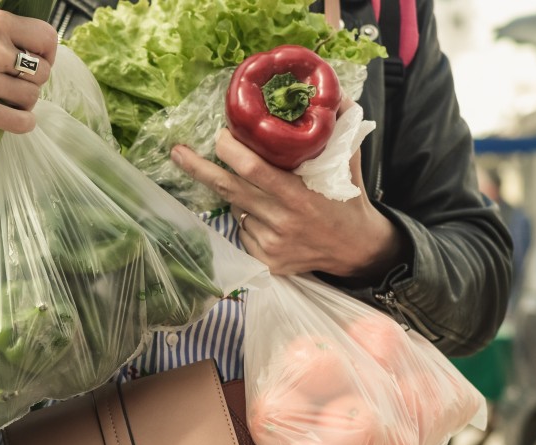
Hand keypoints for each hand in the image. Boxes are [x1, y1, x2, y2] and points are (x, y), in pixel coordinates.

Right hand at [0, 11, 57, 136]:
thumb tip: (38, 43)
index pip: (46, 38)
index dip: (46, 53)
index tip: (36, 61)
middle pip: (42, 72)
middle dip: (32, 81)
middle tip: (13, 83)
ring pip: (32, 98)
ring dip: (24, 102)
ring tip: (4, 99)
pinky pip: (22, 122)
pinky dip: (22, 123)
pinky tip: (9, 118)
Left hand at [170, 103, 404, 279]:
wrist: (358, 250)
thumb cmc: (349, 198)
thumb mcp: (348, 161)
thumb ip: (340, 127)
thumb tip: (334, 91)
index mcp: (299, 195)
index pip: (252, 170)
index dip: (230, 151)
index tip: (220, 134)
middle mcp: (282, 221)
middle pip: (228, 189)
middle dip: (199, 168)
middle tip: (177, 151)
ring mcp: (271, 244)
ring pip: (235, 209)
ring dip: (238, 195)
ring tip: (264, 193)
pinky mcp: (265, 261)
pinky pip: (242, 231)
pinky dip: (247, 219)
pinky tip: (269, 218)